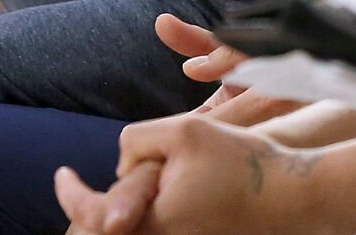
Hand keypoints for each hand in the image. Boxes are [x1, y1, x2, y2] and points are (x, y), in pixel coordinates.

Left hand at [55, 114, 326, 234]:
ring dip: (121, 212)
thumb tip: (120, 163)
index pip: (93, 216)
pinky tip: (149, 200)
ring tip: (122, 191)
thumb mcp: (184, 131)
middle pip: (109, 230)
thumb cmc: (242, 162)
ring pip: (134, 229)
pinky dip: (144, 217)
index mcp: (153, 222)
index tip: (61, 174)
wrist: (294, 196)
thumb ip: (138, 140)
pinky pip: (157, 231)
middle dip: (90, 212)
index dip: (71, 194)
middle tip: (79, 192)